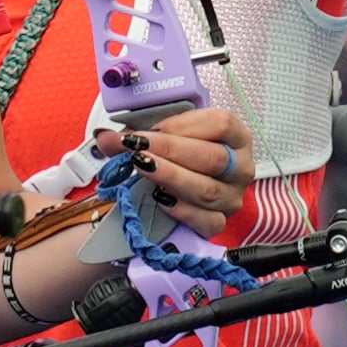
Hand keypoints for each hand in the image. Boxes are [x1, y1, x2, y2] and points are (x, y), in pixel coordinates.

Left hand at [124, 104, 254, 237]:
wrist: (181, 184)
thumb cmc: (179, 154)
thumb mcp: (162, 135)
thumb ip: (137, 133)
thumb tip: (106, 138)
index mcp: (236, 136)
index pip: (222, 124)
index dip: (186, 124)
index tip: (154, 127)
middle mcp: (241, 167)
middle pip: (214, 158)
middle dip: (171, 151)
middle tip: (139, 147)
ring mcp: (233, 196)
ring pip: (207, 190)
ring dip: (171, 177)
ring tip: (142, 167)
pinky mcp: (220, 221)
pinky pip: (205, 220)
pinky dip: (180, 210)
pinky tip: (160, 198)